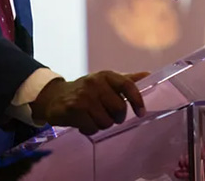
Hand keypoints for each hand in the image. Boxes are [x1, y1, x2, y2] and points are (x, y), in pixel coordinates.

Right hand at [30, 70, 148, 134]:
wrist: (56, 96)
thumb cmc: (87, 91)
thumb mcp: (106, 82)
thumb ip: (127, 80)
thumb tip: (149, 74)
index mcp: (106, 75)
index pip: (127, 85)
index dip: (137, 100)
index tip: (141, 113)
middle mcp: (95, 82)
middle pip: (119, 109)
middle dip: (116, 117)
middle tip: (108, 115)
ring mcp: (84, 95)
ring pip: (106, 121)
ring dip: (101, 124)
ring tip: (93, 118)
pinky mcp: (73, 109)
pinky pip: (92, 128)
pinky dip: (89, 129)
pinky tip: (83, 122)